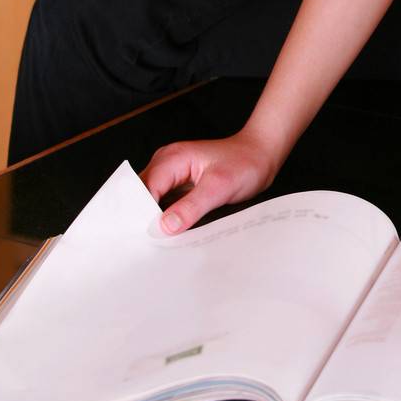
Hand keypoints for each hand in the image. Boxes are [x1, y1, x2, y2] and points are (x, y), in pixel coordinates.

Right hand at [139, 128, 279, 232]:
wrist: (261, 155)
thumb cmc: (244, 163)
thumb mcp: (219, 188)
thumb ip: (190, 207)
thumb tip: (164, 227)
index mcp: (172, 158)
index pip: (143, 189)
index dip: (139, 214)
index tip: (142, 238)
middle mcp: (166, 163)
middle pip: (141, 194)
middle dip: (141, 218)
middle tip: (144, 245)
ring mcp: (171, 173)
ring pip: (150, 199)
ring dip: (151, 219)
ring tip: (153, 242)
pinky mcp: (179, 184)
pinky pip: (163, 201)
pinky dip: (162, 217)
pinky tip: (166, 233)